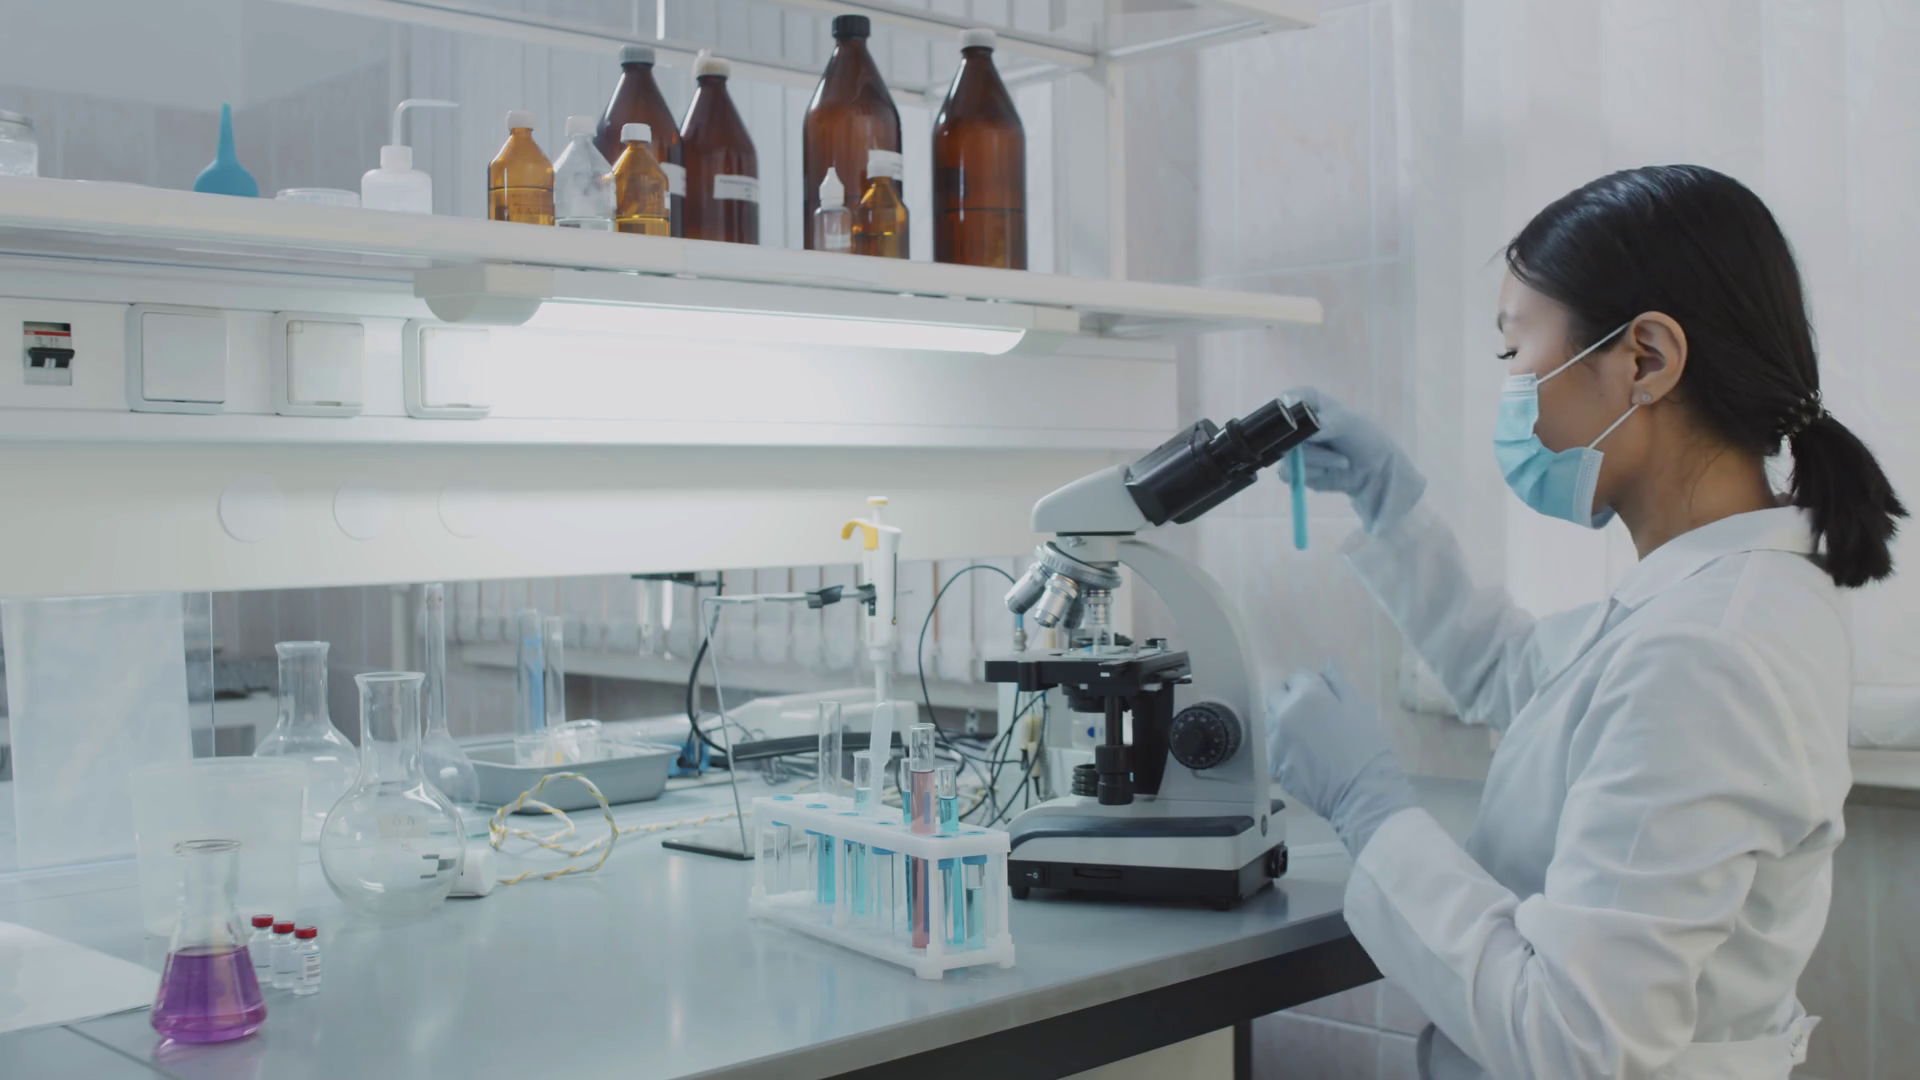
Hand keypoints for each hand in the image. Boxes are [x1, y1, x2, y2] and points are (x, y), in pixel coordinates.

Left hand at [1267, 663, 1416, 856]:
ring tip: (1312, 739)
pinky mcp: (1274, 765)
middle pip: (1278, 696)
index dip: (1313, 685)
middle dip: (1293, 699)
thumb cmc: (1367, 748)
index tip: (1327, 699)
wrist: (1363, 794)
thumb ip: (1338, 683)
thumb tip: (1325, 665)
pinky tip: (1307, 758)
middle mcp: (1283, 714)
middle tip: (1317, 717)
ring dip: (1286, 723)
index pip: (1298, 676)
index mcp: (1306, 696)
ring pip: (1273, 721)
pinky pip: (1275, 747)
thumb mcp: (1359, 708)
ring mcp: (1275, 742)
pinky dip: (1286, 748)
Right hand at [1283, 387, 1426, 533]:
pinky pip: (1288, 474)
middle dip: (1306, 445)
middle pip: (1281, 432)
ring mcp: (1294, 448)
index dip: (1289, 412)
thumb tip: (1307, 434)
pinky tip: (1327, 472)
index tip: (1305, 424)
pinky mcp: (1295, 469)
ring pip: (1286, 455)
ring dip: (1316, 461)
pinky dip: (1310, 474)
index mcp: (1308, 403)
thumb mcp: (1349, 422)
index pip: (1286, 400)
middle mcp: (1296, 424)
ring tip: (1340, 461)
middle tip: (1326, 445)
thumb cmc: (1365, 438)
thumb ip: (1325, 423)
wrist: (1375, 471)